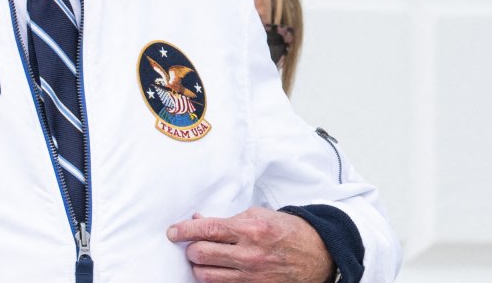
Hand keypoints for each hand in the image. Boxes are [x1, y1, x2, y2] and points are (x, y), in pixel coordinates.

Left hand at [166, 207, 333, 282]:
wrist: (319, 254)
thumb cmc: (288, 231)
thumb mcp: (259, 215)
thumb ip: (227, 219)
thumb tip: (198, 220)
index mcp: (250, 230)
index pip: (207, 229)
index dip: (184, 230)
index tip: (173, 231)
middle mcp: (249, 255)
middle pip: (200, 254)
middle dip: (191, 248)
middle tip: (193, 244)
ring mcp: (252, 276)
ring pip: (205, 276)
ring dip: (199, 267)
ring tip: (204, 259)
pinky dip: (214, 279)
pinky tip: (218, 271)